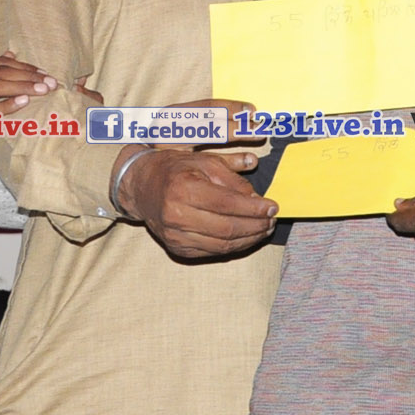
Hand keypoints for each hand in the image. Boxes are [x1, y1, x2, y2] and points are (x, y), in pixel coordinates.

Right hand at [118, 147, 275, 258]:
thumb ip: (233, 178)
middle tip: (272, 220)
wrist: (142, 186)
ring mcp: (175, 236)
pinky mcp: (177, 248)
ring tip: (263, 229)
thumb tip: (257, 198)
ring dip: (249, 239)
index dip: (254, 208)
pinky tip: (246, 237)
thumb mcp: (204, 161)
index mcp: (184, 189)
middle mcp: (177, 215)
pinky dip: (233, 246)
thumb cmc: (176, 169)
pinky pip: (212, 252)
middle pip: (227, 228)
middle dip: (256, 226)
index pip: (228, 204)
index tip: (273, 207)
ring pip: (222, 245)